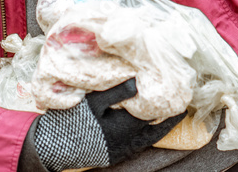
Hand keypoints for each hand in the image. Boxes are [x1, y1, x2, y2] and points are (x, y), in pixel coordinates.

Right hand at [31, 79, 185, 170]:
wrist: (53, 146)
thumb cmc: (73, 120)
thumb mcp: (94, 101)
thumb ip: (118, 92)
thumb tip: (139, 81)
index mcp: (126, 126)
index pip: (156, 116)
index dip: (170, 108)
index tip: (184, 99)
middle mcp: (127, 142)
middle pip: (155, 131)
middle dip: (169, 121)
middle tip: (181, 111)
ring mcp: (120, 151)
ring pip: (147, 140)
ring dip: (157, 129)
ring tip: (165, 118)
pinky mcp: (112, 156)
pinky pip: (136, 147)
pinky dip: (144, 137)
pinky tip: (143, 129)